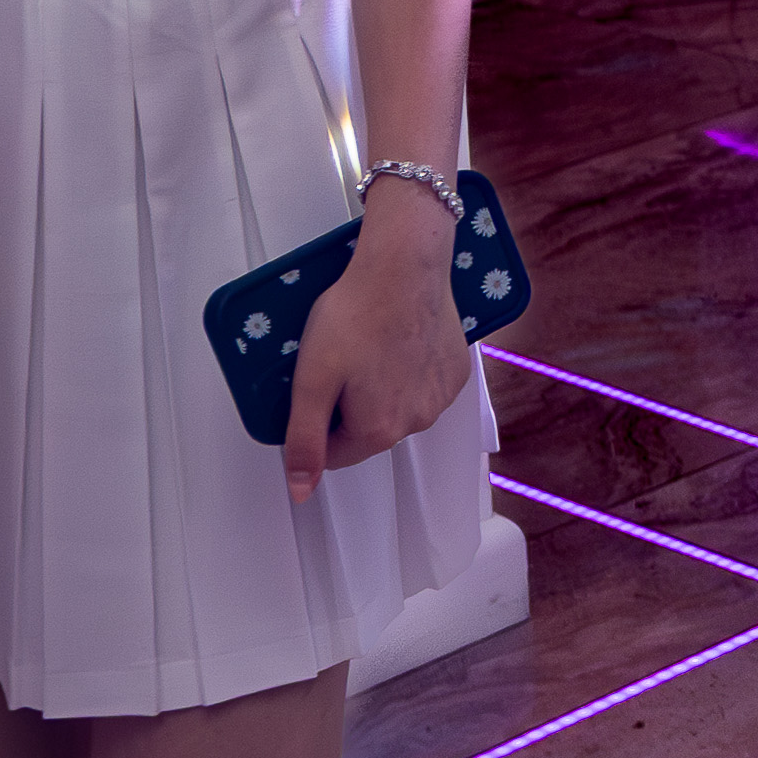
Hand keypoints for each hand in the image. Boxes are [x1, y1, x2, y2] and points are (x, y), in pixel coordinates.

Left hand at [281, 188, 474, 506]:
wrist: (404, 267)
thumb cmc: (358, 314)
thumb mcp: (311, 380)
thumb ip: (304, 440)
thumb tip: (301, 489)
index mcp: (378, 431)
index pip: (333, 453)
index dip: (317, 421)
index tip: (317, 386)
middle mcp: (416, 422)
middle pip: (368, 432)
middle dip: (349, 405)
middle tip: (340, 362)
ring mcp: (441, 398)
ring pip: (397, 409)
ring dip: (381, 389)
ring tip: (370, 347)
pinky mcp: (456, 372)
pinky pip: (424, 387)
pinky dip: (409, 372)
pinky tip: (397, 343)